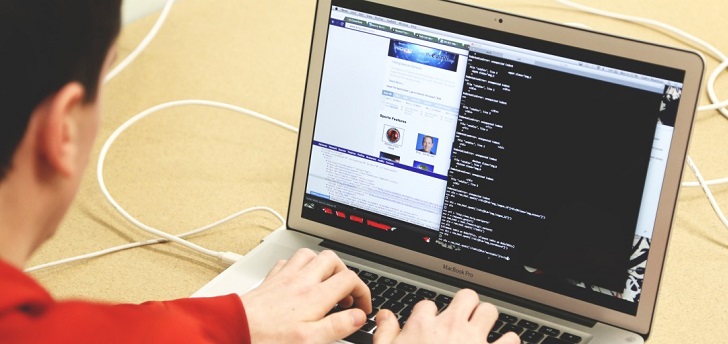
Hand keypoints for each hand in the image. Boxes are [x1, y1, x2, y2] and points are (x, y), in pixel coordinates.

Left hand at [240, 248, 371, 343]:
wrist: (234, 327)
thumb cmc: (267, 337)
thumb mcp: (309, 340)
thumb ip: (337, 326)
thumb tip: (358, 316)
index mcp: (315, 296)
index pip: (349, 279)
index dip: (362, 291)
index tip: (362, 307)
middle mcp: (301, 281)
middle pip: (332, 259)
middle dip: (345, 272)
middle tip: (345, 293)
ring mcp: (284, 277)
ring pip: (309, 255)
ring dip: (321, 265)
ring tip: (325, 282)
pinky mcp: (270, 279)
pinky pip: (287, 262)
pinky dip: (297, 267)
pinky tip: (297, 280)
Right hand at [373, 289, 520, 343]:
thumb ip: (386, 333)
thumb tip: (384, 316)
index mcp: (423, 326)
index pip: (428, 305)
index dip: (428, 315)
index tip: (428, 326)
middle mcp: (451, 327)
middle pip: (466, 297)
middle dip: (465, 305)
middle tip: (462, 318)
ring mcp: (474, 340)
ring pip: (489, 311)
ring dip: (487, 320)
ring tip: (481, 330)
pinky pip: (511, 339)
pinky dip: (508, 342)